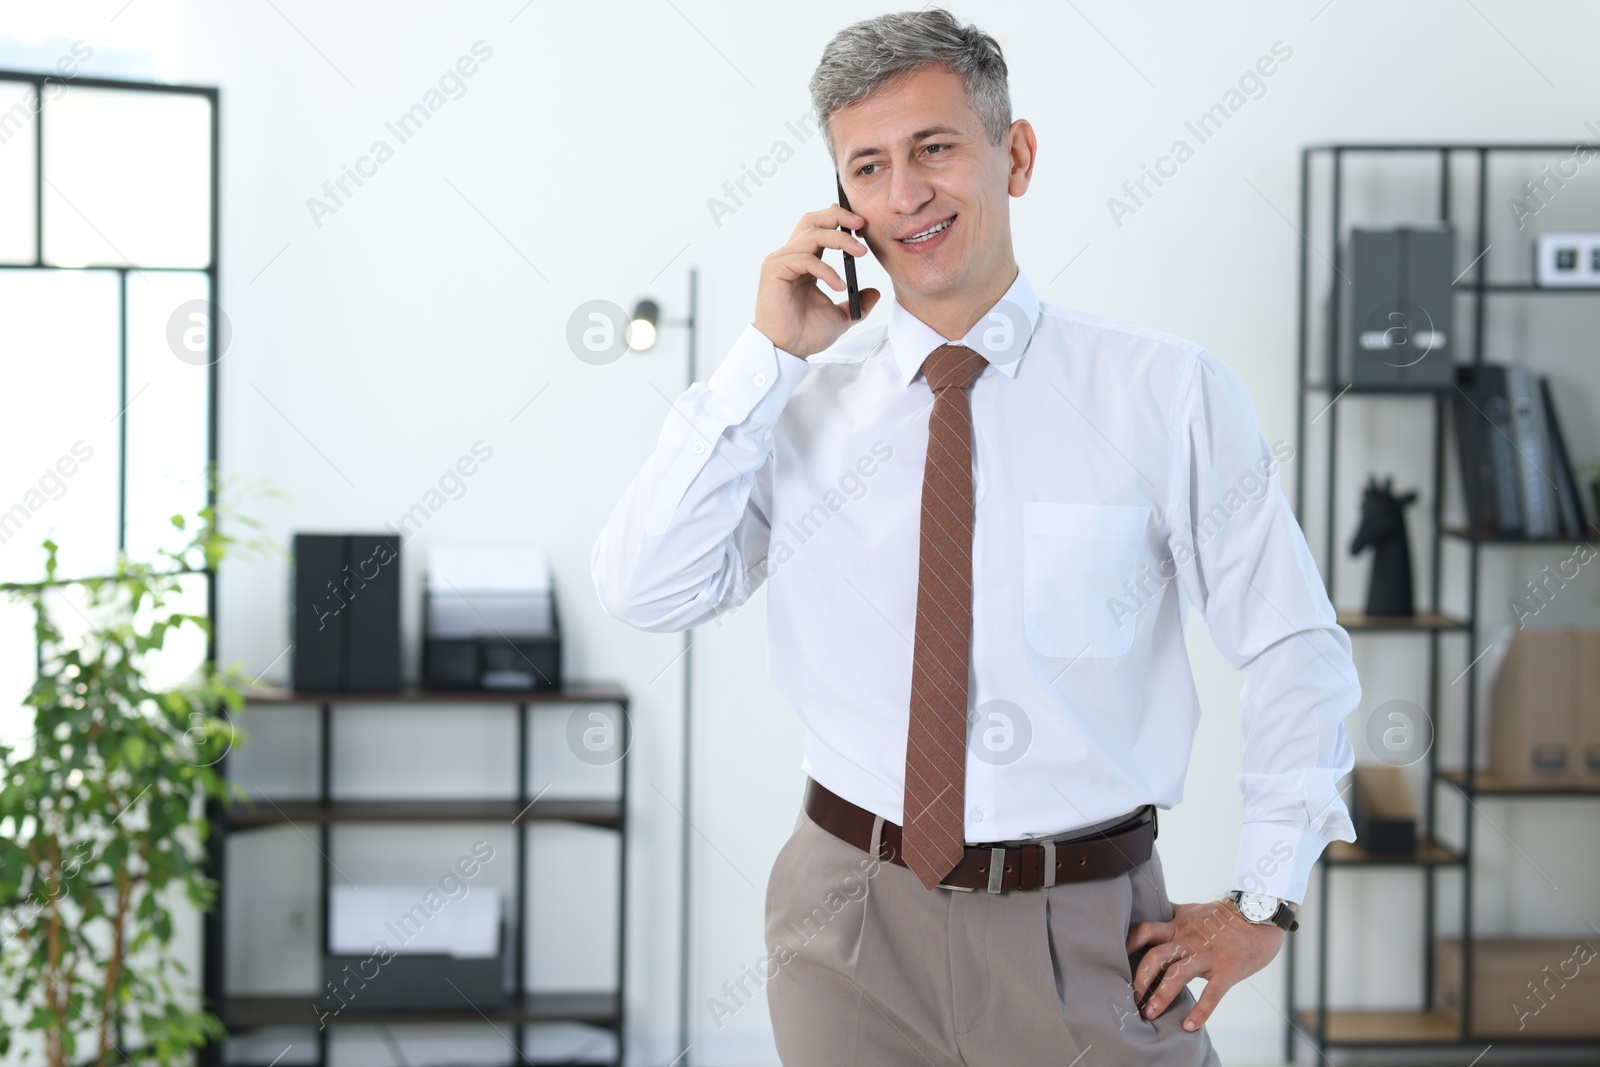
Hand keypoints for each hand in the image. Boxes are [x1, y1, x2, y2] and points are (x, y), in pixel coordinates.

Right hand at [753, 205, 882, 358]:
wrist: (788, 350)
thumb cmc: (806, 333)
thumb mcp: (841, 315)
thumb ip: (857, 301)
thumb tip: (874, 292)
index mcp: (804, 262)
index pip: (818, 228)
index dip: (837, 219)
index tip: (860, 223)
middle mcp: (790, 256)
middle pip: (812, 220)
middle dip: (838, 216)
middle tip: (861, 223)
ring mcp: (780, 261)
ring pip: (813, 235)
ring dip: (840, 240)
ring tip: (861, 253)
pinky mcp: (775, 270)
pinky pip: (806, 259)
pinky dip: (827, 270)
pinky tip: (839, 285)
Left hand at [1125, 899, 1288, 1031]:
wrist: (1259, 914)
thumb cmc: (1224, 915)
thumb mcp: (1192, 910)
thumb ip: (1171, 913)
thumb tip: (1153, 908)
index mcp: (1178, 927)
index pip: (1145, 931)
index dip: (1128, 944)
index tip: (1114, 960)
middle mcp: (1188, 941)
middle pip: (1156, 956)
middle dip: (1139, 978)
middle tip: (1129, 997)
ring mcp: (1207, 956)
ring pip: (1178, 975)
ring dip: (1160, 996)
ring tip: (1148, 1013)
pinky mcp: (1227, 970)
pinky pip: (1212, 994)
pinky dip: (1200, 1012)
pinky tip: (1189, 1026)